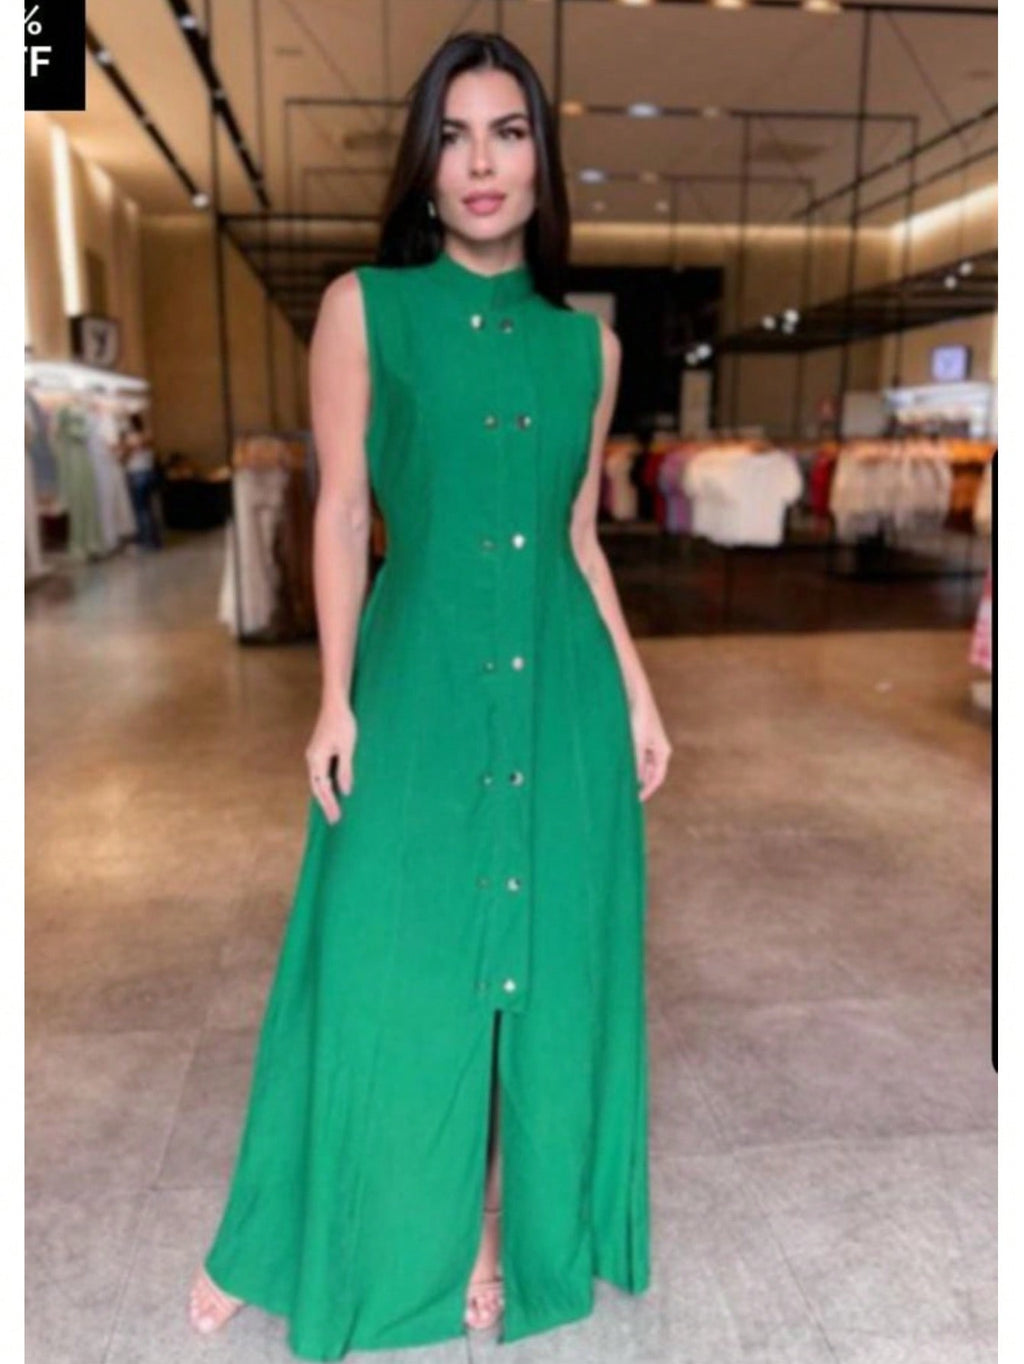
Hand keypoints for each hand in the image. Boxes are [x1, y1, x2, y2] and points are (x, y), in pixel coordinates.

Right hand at [305, 698, 356, 824]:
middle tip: (335, 820)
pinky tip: (333, 790)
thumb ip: (345, 770)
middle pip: (316, 787)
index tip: (336, 818)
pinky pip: (320, 773)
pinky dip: (325, 784)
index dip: (330, 804)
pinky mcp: (319, 751)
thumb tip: (345, 792)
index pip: (322, 788)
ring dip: (325, 795)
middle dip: (325, 804)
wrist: (335, 704)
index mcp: (316, 760)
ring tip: (333, 809)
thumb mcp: (347, 748)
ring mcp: (314, 755)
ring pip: (317, 781)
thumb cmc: (342, 724)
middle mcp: (312, 759)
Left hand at [629, 690, 671, 801]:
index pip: (657, 778)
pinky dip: (628, 762)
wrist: (636, 694)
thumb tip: (634, 782)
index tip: (635, 801)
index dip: (646, 791)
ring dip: (633, 773)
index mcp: (663, 752)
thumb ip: (636, 763)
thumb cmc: (639, 717)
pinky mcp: (640, 737)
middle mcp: (658, 749)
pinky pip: (636, 756)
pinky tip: (617, 766)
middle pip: (649, 773)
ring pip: (641, 765)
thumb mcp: (637, 743)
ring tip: (619, 781)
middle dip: (639, 783)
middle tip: (624, 794)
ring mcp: (649, 743)